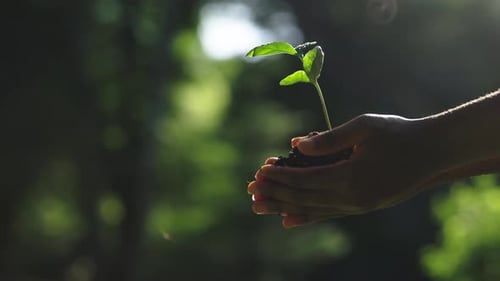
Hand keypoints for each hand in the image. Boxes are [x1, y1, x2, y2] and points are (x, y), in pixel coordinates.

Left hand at [248, 114, 446, 227]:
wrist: (432, 153)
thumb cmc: (399, 133)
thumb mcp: (364, 127)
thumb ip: (329, 139)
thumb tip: (296, 146)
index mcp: (350, 177)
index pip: (304, 180)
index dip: (280, 177)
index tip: (258, 173)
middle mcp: (351, 198)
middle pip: (303, 198)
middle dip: (275, 194)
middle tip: (250, 192)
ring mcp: (357, 206)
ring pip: (312, 209)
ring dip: (284, 207)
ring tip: (260, 207)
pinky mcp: (362, 207)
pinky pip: (328, 214)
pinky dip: (306, 217)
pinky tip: (289, 220)